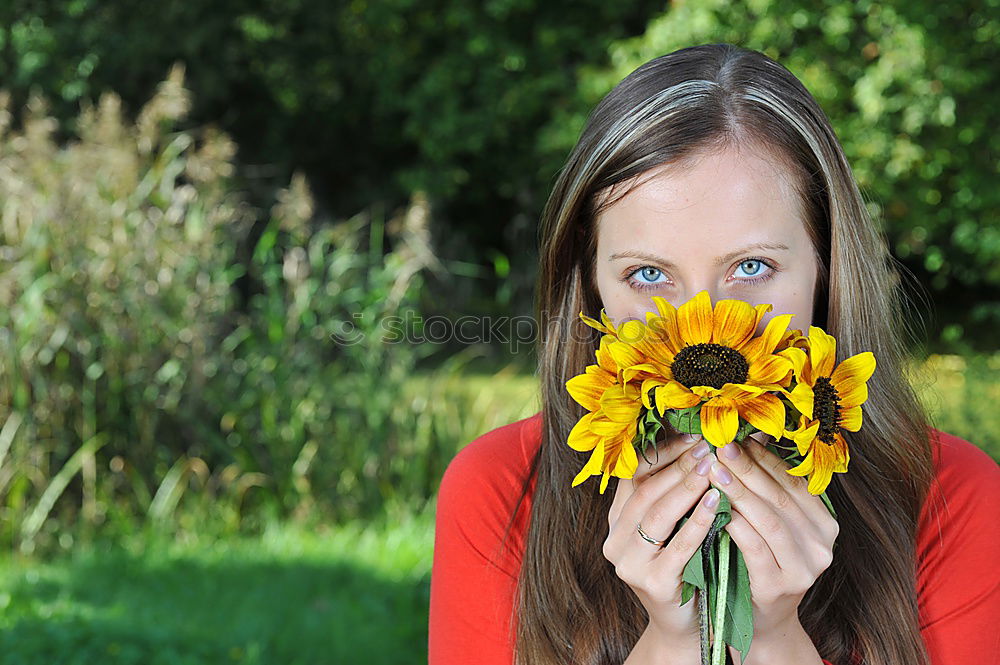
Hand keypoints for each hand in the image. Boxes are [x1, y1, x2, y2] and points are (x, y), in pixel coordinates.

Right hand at [603, 430, 721, 649]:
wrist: (686, 625)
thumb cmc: (686, 567)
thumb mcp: (673, 527)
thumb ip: (675, 493)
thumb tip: (701, 443)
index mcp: (617, 520)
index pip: (632, 476)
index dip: (661, 453)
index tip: (692, 436)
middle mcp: (615, 540)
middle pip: (644, 493)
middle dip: (678, 467)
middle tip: (706, 448)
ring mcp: (630, 564)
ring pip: (656, 516)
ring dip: (686, 489)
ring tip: (711, 470)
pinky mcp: (652, 584)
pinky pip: (677, 547)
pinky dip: (698, 523)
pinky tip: (718, 504)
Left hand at [708, 432, 838, 642]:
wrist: (763, 618)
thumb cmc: (763, 561)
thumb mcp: (773, 524)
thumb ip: (767, 489)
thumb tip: (748, 436)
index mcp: (824, 522)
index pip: (793, 481)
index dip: (763, 457)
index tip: (736, 436)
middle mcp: (822, 544)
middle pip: (779, 497)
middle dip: (747, 469)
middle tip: (720, 446)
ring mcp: (803, 568)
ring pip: (768, 520)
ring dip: (739, 492)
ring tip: (714, 471)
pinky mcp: (779, 586)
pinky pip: (754, 548)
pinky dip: (735, 525)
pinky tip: (716, 509)